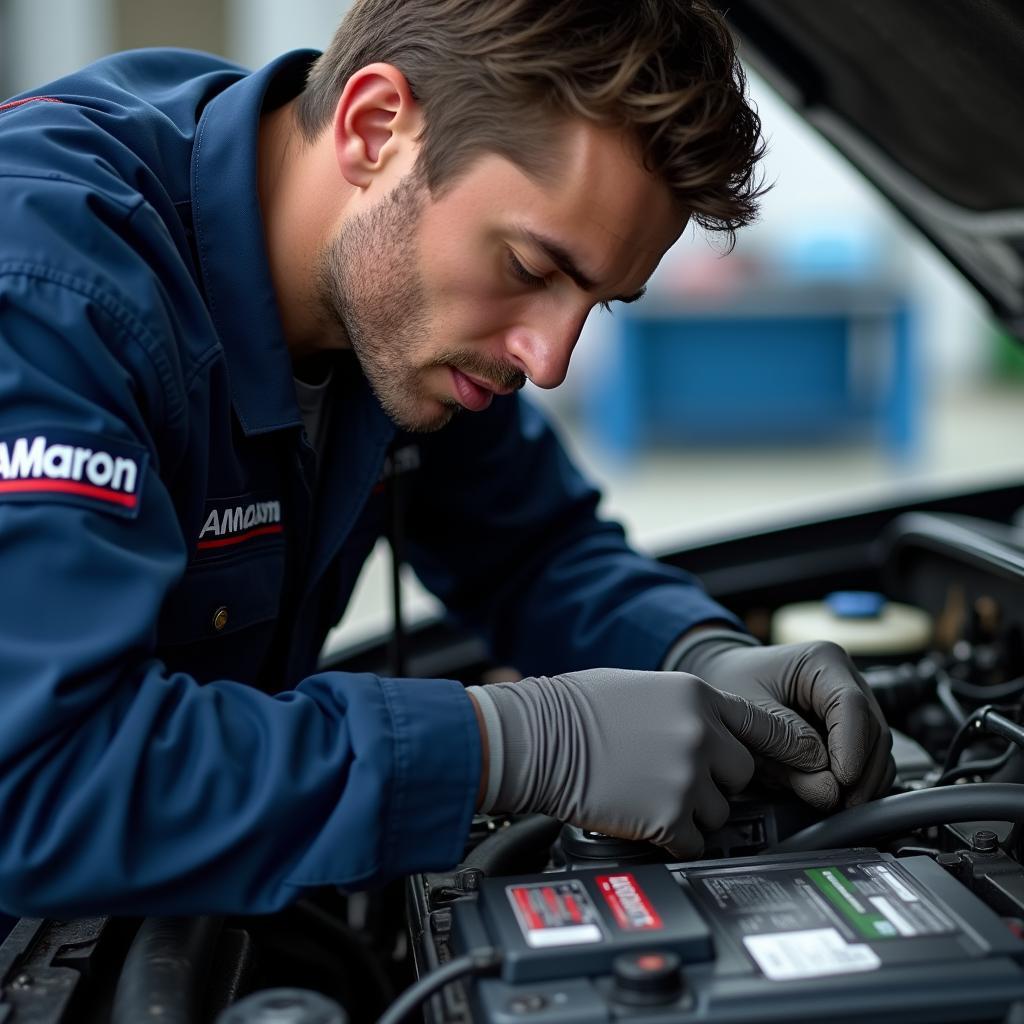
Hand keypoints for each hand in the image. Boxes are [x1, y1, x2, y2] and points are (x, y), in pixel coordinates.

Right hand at [468, 669, 827, 858]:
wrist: (539, 736)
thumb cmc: (579, 709)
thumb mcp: (646, 687)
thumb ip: (691, 709)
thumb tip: (720, 733)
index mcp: (698, 696)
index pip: (768, 727)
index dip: (789, 750)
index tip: (810, 765)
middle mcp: (701, 734)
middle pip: (743, 775)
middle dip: (718, 783)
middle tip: (675, 777)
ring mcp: (686, 776)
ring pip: (719, 812)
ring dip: (691, 811)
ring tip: (647, 790)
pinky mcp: (667, 816)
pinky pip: (692, 841)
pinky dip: (671, 837)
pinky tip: (640, 814)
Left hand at [671, 632, 894, 808]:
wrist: (722, 677)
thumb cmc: (731, 684)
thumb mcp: (748, 715)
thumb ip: (784, 749)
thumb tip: (828, 790)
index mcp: (822, 661)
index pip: (851, 705)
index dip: (852, 748)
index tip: (842, 782)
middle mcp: (845, 678)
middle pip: (873, 728)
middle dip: (862, 771)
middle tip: (841, 804)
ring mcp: (851, 702)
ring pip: (877, 747)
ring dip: (863, 780)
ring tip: (838, 805)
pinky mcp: (849, 726)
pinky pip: (867, 757)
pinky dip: (857, 780)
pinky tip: (838, 797)